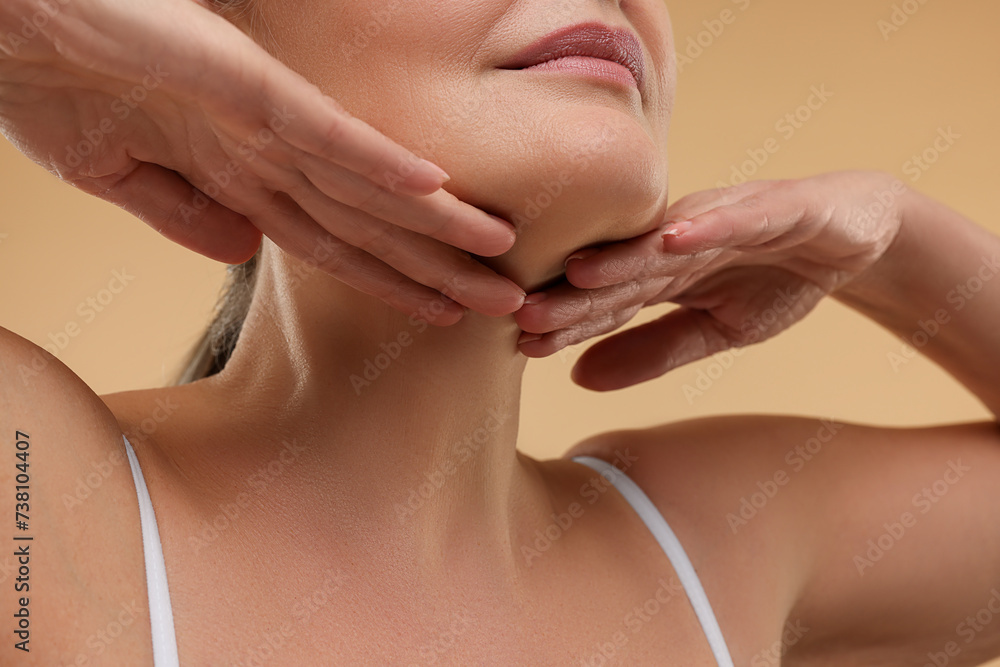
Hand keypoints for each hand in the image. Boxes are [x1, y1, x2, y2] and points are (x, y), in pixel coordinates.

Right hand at [0, 0, 523, 322]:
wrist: (1, 12)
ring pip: (362, 185)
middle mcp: (263, 148)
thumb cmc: (49, 75)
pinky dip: (375, 161)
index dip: (393, 280)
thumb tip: (242, 256)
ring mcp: (255, 116)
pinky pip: (319, 128)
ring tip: (501, 260)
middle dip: (439, 269)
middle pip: (368, 223)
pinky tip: (433, 187)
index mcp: (236, 170)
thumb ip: (183, 213)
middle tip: (509, 307)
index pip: (334, 241)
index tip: (446, 311)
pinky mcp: (237, 82)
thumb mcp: (116, 172)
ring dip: (434, 226)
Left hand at [514, 171, 905, 389]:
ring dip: (625, 256)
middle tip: (522, 312)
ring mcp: (728, 217)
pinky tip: (675, 238)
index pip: (610, 301)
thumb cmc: (777, 278)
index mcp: (665, 269)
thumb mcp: (716, 331)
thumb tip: (577, 377)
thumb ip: (652, 351)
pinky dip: (712, 224)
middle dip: (575, 293)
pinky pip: (743, 214)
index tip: (522, 345)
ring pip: (669, 240)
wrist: (856, 235)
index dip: (569, 323)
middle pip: (623, 269)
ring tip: (577, 273)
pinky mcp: (780, 205)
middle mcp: (685, 237)